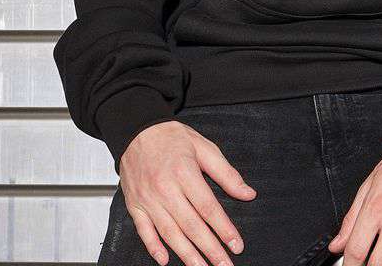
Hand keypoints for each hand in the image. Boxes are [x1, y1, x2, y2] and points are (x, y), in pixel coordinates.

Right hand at [119, 119, 256, 265]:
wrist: (136, 130)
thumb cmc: (170, 137)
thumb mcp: (204, 147)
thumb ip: (226, 173)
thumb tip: (247, 193)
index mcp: (184, 172)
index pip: (208, 207)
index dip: (224, 228)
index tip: (236, 244)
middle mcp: (165, 188)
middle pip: (191, 225)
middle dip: (210, 249)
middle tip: (224, 264)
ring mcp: (148, 199)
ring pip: (170, 233)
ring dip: (187, 255)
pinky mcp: (134, 204)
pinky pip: (144, 230)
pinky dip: (154, 247)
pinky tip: (165, 260)